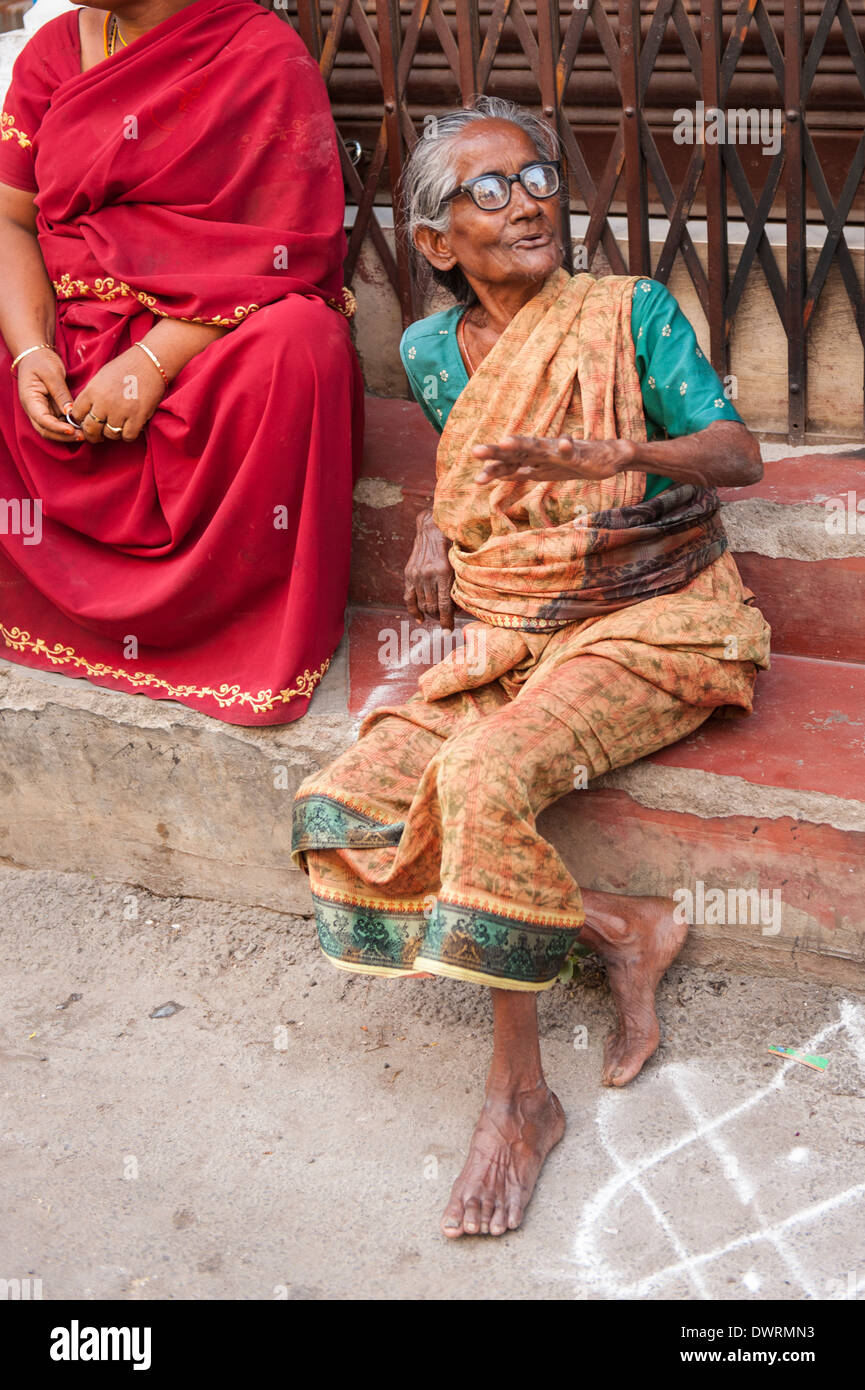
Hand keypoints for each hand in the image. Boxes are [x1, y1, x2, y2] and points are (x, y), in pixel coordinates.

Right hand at [17, 347, 82, 443]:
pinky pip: (59, 423)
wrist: (36, 355)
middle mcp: (34, 409)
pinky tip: (82, 427)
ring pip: (52, 430)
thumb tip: (70, 412)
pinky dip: (69, 428)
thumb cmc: (41, 361)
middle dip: (63, 436)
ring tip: (85, 434)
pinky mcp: (50, 410)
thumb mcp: (52, 374)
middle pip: (46, 430)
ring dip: (67, 434)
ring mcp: (42, 411)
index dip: (56, 428)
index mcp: (30, 399)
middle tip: (82, 436)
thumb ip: (60, 393)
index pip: (41, 419)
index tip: (71, 430)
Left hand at [70, 345, 165, 443]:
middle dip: (93, 435)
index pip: (76, 415)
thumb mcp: (101, 378)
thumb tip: (87, 414)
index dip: (80, 420)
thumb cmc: (126, 367)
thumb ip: (92, 396)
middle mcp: (104, 403)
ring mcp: (120, 411)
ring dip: (113, 433)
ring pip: (109, 435)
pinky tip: (130, 426)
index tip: (87, 421)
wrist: (150, 362)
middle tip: (98, 434)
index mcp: (92, 391)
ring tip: (118, 426)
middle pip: (90, 429)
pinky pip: (127, 436)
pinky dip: (128, 434)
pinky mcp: (137, 417)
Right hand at [404, 510, 454, 629]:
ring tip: (437, 616)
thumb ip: (459, 583)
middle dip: (439, 617)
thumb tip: (459, 608)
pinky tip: (420, 619)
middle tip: (446, 620)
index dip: (446, 621)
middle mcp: (427, 575)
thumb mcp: (459, 562)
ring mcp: (416, 575)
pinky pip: (409, 598)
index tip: (448, 632)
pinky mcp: (409, 574)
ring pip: (422, 604)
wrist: (431, 528)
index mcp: (442, 572)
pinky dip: (413, 611)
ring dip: (430, 613)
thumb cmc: (452, 544)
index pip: (443, 605)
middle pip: (432, 607)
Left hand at [473, 434, 634, 483]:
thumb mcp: (541, 472)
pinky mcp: (579, 453)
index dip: (493, 470)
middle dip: (496, 452)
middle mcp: (542, 451)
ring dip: (522, 443)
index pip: (509, 463)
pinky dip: (568, 447)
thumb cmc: (569, 465)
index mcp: (533, 458)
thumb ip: (520, 472)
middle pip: (516, 452)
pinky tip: (565, 443)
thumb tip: (499, 476)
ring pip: (539, 446)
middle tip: (476, 451)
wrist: (602, 459)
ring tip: (505, 441)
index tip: (477, 480)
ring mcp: (560, 451)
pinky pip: (573, 451)